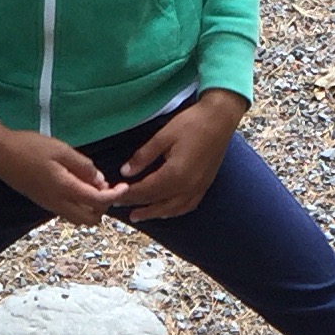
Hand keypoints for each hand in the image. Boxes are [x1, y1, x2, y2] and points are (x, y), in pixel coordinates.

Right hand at [0, 118, 126, 225]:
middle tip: (107, 187)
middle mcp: (58, 203)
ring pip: (79, 218)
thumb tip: (100, 180)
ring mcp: (50, 206)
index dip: (114, 196)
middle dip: (103, 207)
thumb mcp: (60, 149)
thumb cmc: (30, 147)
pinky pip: (69, 212)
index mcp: (65, 189)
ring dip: (91, 208)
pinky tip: (78, 186)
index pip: (98, 201)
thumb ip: (82, 166)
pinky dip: (80, 205)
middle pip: (90, 219)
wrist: (0, 154)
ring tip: (92, 185)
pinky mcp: (44, 203)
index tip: (123, 186)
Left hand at [111, 90, 246, 222]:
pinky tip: (166, 211)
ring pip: (172, 209)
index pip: (145, 190)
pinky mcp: (205, 186)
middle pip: (157, 202)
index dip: (128, 195)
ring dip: (154, 213)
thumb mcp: (163, 136)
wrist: (220, 118)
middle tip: (121, 207)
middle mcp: (187, 187)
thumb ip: (143, 156)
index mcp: (174, 174)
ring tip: (140, 215)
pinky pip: (187, 206)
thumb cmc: (191, 124)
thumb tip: (125, 172)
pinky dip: (174, 211)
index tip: (114, 196)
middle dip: (137, 205)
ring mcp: (198, 188)